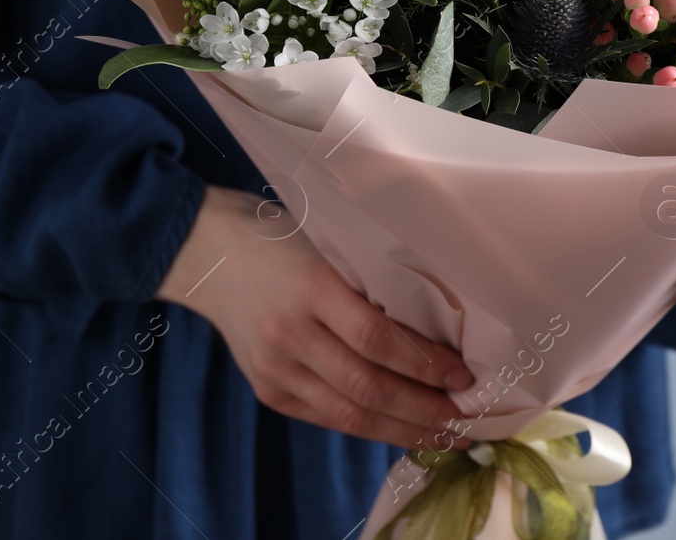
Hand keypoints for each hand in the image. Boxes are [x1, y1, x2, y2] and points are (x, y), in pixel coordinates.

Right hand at [157, 186, 474, 448]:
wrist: (209, 252)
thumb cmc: (286, 239)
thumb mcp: (332, 248)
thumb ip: (373, 287)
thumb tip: (442, 331)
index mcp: (310, 286)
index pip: (376, 339)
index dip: (424, 364)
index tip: (464, 374)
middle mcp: (288, 332)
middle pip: (366, 386)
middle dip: (424, 410)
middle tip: (466, 418)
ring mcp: (273, 366)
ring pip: (349, 413)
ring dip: (404, 430)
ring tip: (445, 435)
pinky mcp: (268, 389)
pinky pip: (327, 418)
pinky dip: (371, 426)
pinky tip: (403, 429)